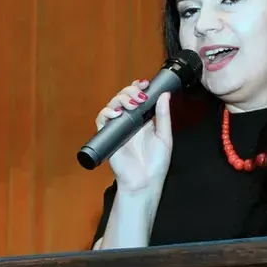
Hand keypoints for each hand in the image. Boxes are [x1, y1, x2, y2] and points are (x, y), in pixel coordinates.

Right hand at [97, 79, 172, 193]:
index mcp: (143, 120)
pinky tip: (118, 114)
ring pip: (112, 105)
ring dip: (120, 99)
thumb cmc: (155, 164)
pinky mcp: (108, 136)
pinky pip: (102, 119)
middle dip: (130, 91)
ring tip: (131, 104)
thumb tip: (165, 95)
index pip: (137, 98)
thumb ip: (164, 116)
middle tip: (139, 96)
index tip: (145, 84)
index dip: (138, 88)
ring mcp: (118, 128)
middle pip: (123, 98)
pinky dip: (107, 112)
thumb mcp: (165, 137)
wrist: (144, 182)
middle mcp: (129, 122)